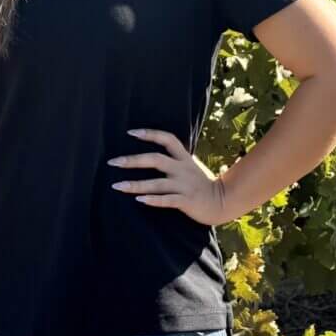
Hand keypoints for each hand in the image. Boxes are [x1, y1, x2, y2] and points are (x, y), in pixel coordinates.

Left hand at [107, 127, 232, 226]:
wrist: (222, 202)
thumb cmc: (203, 184)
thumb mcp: (191, 166)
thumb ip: (176, 159)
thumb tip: (155, 155)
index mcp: (184, 158)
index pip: (167, 139)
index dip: (150, 134)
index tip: (130, 133)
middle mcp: (182, 169)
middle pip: (156, 159)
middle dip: (133, 160)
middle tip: (113, 162)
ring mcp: (184, 185)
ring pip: (157, 183)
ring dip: (136, 184)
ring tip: (117, 186)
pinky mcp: (186, 201)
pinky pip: (167, 200)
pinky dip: (153, 200)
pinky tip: (139, 200)